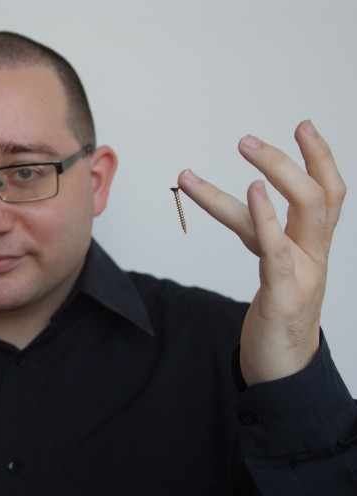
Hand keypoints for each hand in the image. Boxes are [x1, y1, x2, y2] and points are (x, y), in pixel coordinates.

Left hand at [178, 121, 345, 384]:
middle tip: (248, 139)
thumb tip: (248, 201)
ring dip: (275, 173)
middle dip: (289, 160)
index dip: (318, 159)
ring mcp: (304, 275)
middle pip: (318, 196)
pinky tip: (251, 193)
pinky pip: (277, 251)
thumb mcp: (273, 266)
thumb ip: (263, 235)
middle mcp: (313, 256)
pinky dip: (265, 217)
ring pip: (302, 212)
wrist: (282, 371)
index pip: (325, 195)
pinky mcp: (283, 297)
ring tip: (245, 147)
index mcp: (311, 248)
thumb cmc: (277, 318)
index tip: (304, 126)